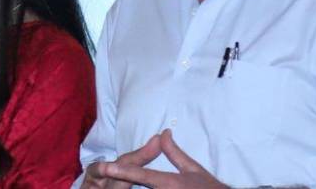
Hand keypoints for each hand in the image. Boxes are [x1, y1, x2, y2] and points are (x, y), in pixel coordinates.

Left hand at [87, 129, 227, 187]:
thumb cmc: (210, 188)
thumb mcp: (193, 169)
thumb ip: (174, 153)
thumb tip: (163, 133)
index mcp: (171, 183)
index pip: (143, 175)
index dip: (122, 171)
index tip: (105, 167)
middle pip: (139, 188)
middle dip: (123, 184)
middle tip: (112, 175)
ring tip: (120, 180)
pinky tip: (133, 188)